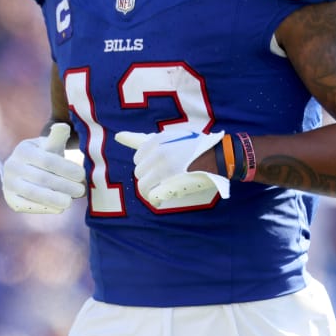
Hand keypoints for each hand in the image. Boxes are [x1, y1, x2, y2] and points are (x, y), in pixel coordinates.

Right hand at [0, 124, 86, 213]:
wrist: (26, 171)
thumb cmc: (45, 156)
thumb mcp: (51, 145)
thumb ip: (58, 137)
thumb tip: (63, 126)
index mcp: (23, 150)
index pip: (48, 161)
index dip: (67, 169)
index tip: (82, 175)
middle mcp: (12, 166)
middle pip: (43, 178)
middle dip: (65, 186)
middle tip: (82, 191)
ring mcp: (9, 184)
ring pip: (35, 194)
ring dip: (56, 199)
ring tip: (71, 201)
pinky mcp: (11, 200)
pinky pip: (29, 206)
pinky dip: (46, 208)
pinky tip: (60, 208)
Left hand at [113, 125, 229, 206]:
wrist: (218, 157)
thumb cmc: (194, 147)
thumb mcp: (169, 137)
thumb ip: (141, 138)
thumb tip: (118, 136)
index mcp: (156, 141)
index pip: (138, 158)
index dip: (149, 165)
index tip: (161, 166)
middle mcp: (157, 154)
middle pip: (139, 173)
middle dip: (149, 177)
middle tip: (164, 178)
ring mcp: (163, 170)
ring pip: (143, 186)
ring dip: (150, 190)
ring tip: (162, 191)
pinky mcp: (170, 184)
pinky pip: (153, 196)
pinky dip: (156, 199)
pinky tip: (162, 199)